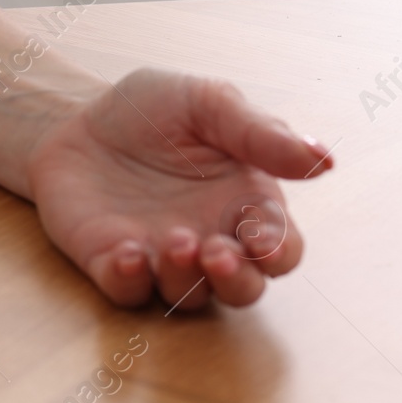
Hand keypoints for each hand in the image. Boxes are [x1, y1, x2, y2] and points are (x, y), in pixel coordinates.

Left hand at [25, 68, 333, 309]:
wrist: (77, 115)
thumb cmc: (153, 111)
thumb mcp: (207, 104)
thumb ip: (260, 133)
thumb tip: (324, 159)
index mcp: (244, 205)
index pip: (280, 249)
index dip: (277, 252)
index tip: (259, 238)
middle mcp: (209, 240)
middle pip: (242, 289)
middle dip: (235, 279)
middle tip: (214, 249)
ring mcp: (159, 257)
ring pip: (188, 298)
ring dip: (185, 279)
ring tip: (174, 239)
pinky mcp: (112, 262)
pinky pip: (127, 293)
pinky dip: (130, 282)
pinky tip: (127, 253)